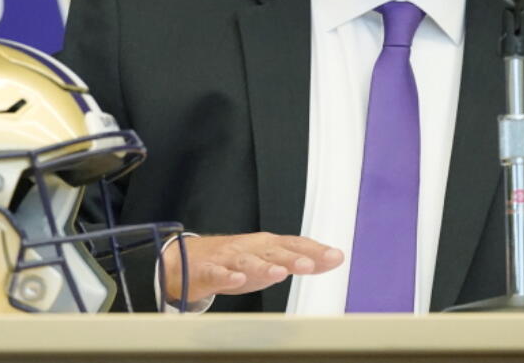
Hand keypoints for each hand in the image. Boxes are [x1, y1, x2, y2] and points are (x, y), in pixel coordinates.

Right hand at [161, 232, 342, 303]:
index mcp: (267, 245)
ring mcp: (228, 259)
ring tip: (278, 273)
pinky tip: (236, 279)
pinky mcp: (207, 271)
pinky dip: (226, 276)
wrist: (188, 259)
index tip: (335, 256)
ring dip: (263, 266)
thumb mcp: (271, 260)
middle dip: (292, 258)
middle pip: (274, 252)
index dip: (315, 250)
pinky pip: (217, 273)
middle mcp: (250, 248)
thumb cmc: (236, 260)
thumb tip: (335, 258)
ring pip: (247, 262)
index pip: (295, 244)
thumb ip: (301, 260)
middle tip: (308, 265)